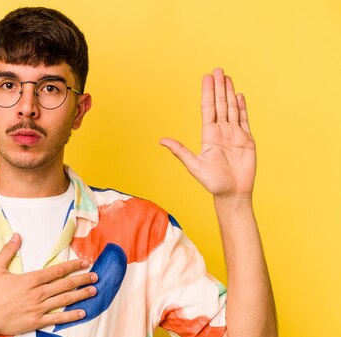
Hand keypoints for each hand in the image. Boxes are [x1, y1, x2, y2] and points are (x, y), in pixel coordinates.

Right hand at [0, 233, 97, 334]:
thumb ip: (8, 251)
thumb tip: (16, 235)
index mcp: (30, 279)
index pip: (56, 271)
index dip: (72, 266)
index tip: (84, 263)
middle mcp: (38, 293)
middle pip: (65, 284)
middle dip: (82, 279)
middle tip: (96, 276)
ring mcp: (38, 308)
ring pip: (64, 300)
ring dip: (80, 295)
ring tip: (93, 291)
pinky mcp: (36, 322)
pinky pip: (57, 318)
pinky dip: (70, 315)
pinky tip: (82, 313)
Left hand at [160, 68, 255, 200]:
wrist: (232, 194)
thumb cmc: (213, 183)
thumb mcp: (194, 165)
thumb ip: (180, 151)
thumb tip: (161, 140)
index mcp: (208, 136)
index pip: (208, 109)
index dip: (208, 93)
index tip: (207, 78)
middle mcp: (221, 132)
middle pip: (220, 105)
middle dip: (219, 87)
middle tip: (217, 70)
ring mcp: (234, 135)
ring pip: (232, 109)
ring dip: (230, 93)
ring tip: (228, 77)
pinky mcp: (247, 141)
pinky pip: (244, 120)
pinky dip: (242, 108)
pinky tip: (239, 95)